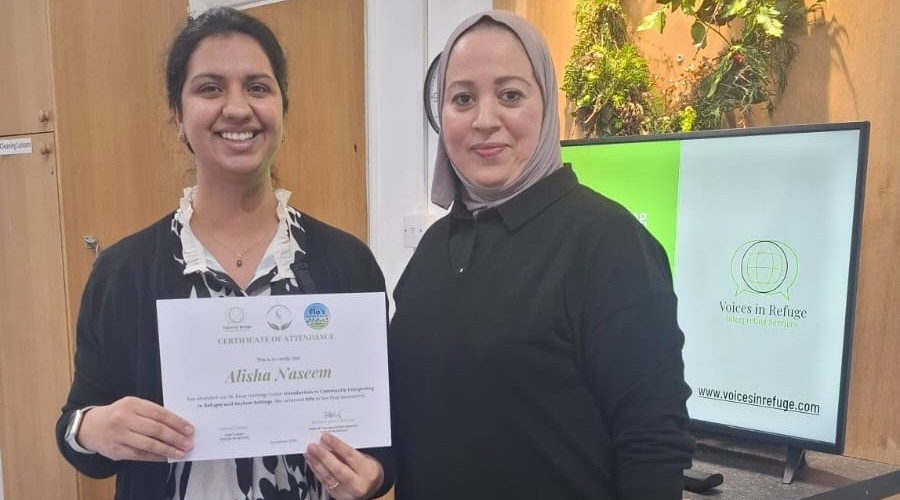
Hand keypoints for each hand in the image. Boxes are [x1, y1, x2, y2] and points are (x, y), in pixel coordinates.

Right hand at [77, 396, 193, 461]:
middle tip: (188, 443)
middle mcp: (124, 419)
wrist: (89, 426)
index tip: (189, 429)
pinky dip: (155, 457)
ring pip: (148, 444)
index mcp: (132, 404)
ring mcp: (119, 435)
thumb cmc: (118, 415)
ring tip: (181, 453)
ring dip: (168, 450)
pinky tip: (165, 457)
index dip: (177, 422)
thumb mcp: (133, 406)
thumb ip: (152, 413)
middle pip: (156, 429)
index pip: (160, 414)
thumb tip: (177, 425)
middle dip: (175, 438)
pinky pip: (140, 455)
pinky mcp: (116, 450)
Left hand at [305, 433, 383, 499]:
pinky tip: (312, 463)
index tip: (325, 437)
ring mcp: (347, 492)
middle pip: (338, 468)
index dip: (336, 445)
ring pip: (328, 477)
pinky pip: (325, 483)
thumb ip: (350, 453)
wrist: (372, 490)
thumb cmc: (369, 471)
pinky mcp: (338, 496)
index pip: (350, 456)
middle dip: (323, 456)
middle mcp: (358, 484)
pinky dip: (317, 471)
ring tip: (309, 453)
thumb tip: (331, 444)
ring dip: (316, 463)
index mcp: (368, 471)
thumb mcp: (366, 459)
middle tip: (313, 446)